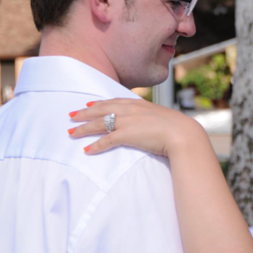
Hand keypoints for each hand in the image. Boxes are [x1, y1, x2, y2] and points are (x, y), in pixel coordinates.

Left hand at [67, 98, 204, 156]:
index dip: (99, 103)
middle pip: (101, 110)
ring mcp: (127, 122)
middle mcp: (129, 110)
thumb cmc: (177, 128)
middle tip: (71, 116)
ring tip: (71, 133)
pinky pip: (106, 140)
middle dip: (84, 113)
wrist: (182, 133)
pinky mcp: (126, 135)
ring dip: (83, 129)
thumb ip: (151, 118)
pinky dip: (95, 145)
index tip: (88, 104)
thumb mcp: (161, 117)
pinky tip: (87, 150)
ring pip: (99, 124)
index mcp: (138, 104)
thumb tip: (149, 123)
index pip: (113, 101)